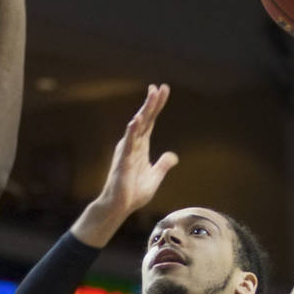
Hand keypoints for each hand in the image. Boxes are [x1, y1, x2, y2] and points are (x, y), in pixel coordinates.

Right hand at [94, 84, 177, 216]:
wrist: (120, 206)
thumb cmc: (133, 192)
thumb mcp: (154, 177)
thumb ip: (163, 164)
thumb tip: (173, 156)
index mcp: (141, 147)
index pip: (150, 122)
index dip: (157, 107)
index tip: (162, 90)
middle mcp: (133, 145)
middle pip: (145, 119)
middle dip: (152, 103)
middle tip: (159, 87)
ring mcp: (127, 151)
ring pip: (137, 126)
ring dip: (145, 110)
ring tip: (151, 96)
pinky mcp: (123, 160)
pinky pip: (128, 143)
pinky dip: (132, 131)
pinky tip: (136, 120)